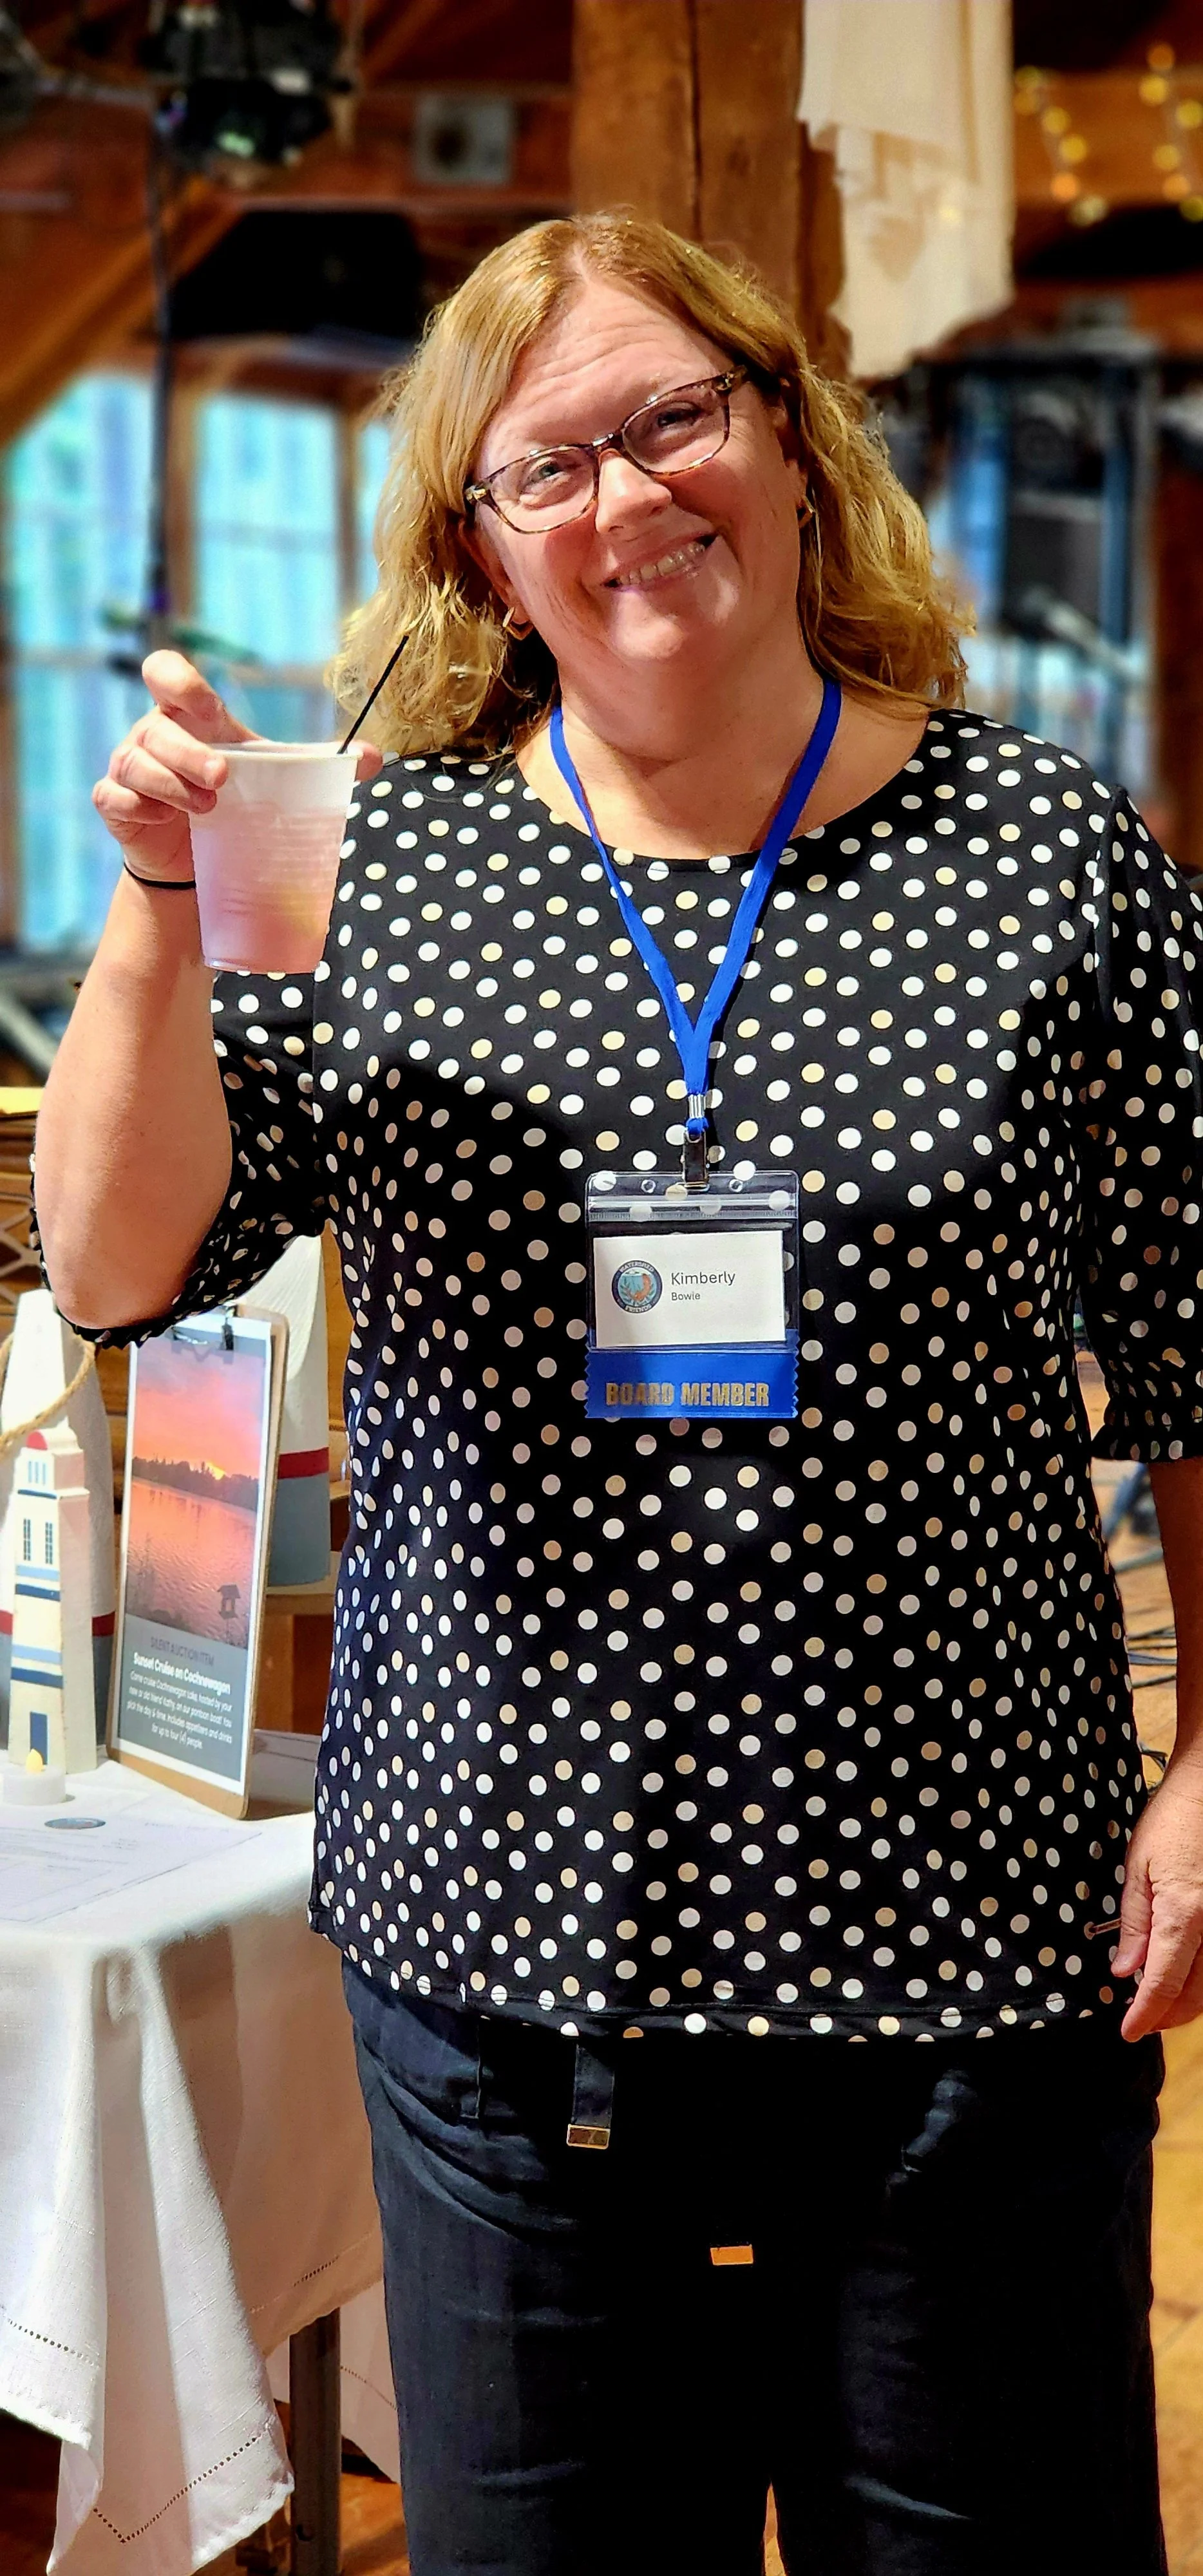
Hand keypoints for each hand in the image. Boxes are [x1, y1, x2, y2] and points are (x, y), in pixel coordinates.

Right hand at [93, 651, 381, 885]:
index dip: (177, 680)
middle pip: (157, 729)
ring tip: (207, 809)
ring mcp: (128, 766)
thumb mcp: (275, 776)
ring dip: (171, 786)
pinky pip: (113, 796)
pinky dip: (138, 807)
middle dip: (190, 754)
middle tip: (223, 781)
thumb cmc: (235, 799)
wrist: (197, 856)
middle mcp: (152, 733)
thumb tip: (376, 758)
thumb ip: (318, 763)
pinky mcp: (115, 803)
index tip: (207, 708)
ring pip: (135, 763)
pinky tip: (164, 820)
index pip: (164, 672)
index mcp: (186, 715)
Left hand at [1113, 1751, 1202, 2037]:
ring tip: (1158, 2008)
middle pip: (1193, 1995)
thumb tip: (1123, 1971)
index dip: (1144, 2014)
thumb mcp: (1138, 1868)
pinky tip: (1183, 1981)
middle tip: (1139, 2023)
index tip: (1127, 2031)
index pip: (1162, 1983)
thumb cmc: (1172, 1822)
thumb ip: (1134, 1924)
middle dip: (1165, 2016)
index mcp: (1184, 1914)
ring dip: (1186, 2005)